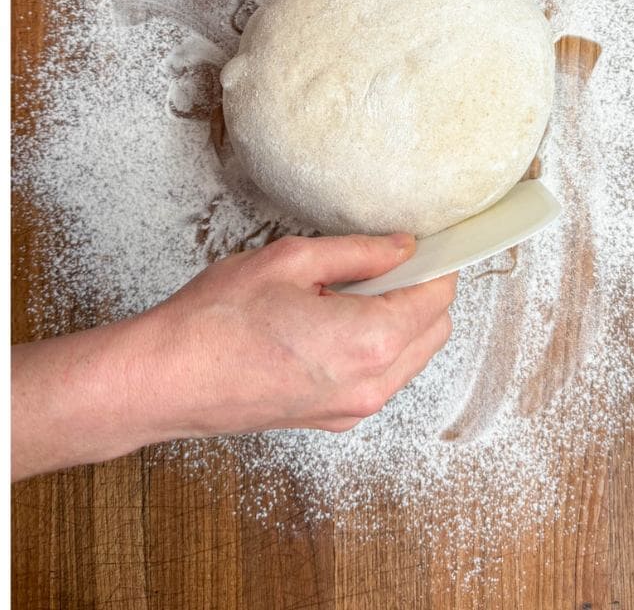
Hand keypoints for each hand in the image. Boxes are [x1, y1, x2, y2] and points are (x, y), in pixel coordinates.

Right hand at [11, 233, 456, 479]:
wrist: (165, 380)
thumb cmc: (217, 320)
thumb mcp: (292, 261)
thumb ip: (361, 253)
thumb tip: (403, 247)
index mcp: (371, 341)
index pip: (438, 296)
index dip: (434, 264)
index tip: (422, 244)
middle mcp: (372, 383)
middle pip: (435, 329)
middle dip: (419, 293)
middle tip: (377, 266)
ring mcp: (354, 408)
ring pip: (412, 356)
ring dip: (398, 322)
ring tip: (345, 295)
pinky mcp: (333, 419)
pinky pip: (380, 377)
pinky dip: (375, 348)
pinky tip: (332, 324)